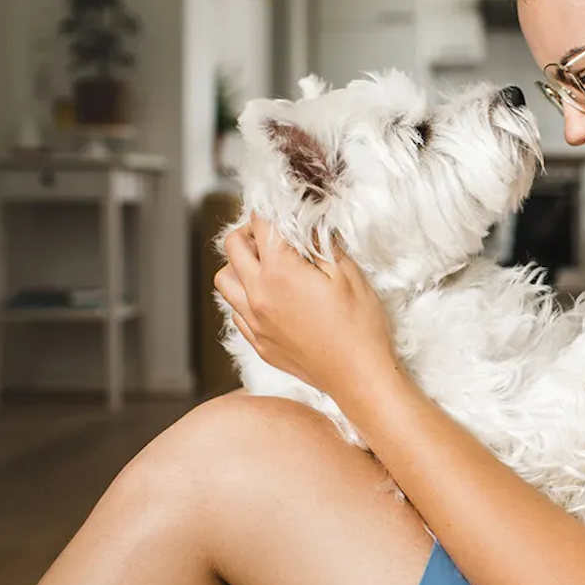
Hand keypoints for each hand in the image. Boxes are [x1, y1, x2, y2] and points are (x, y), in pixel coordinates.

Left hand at [214, 214, 398, 395]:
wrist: (359, 377)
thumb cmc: (360, 327)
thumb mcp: (348, 274)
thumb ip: (322, 243)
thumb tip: (308, 223)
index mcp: (280, 272)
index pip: (262, 224)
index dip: (273, 209)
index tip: (286, 207)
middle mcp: (258, 295)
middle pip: (233, 246)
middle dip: (251, 231)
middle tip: (275, 232)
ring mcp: (254, 321)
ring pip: (224, 280)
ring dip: (239, 264)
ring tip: (266, 264)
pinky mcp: (259, 342)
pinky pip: (235, 311)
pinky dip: (245, 296)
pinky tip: (271, 297)